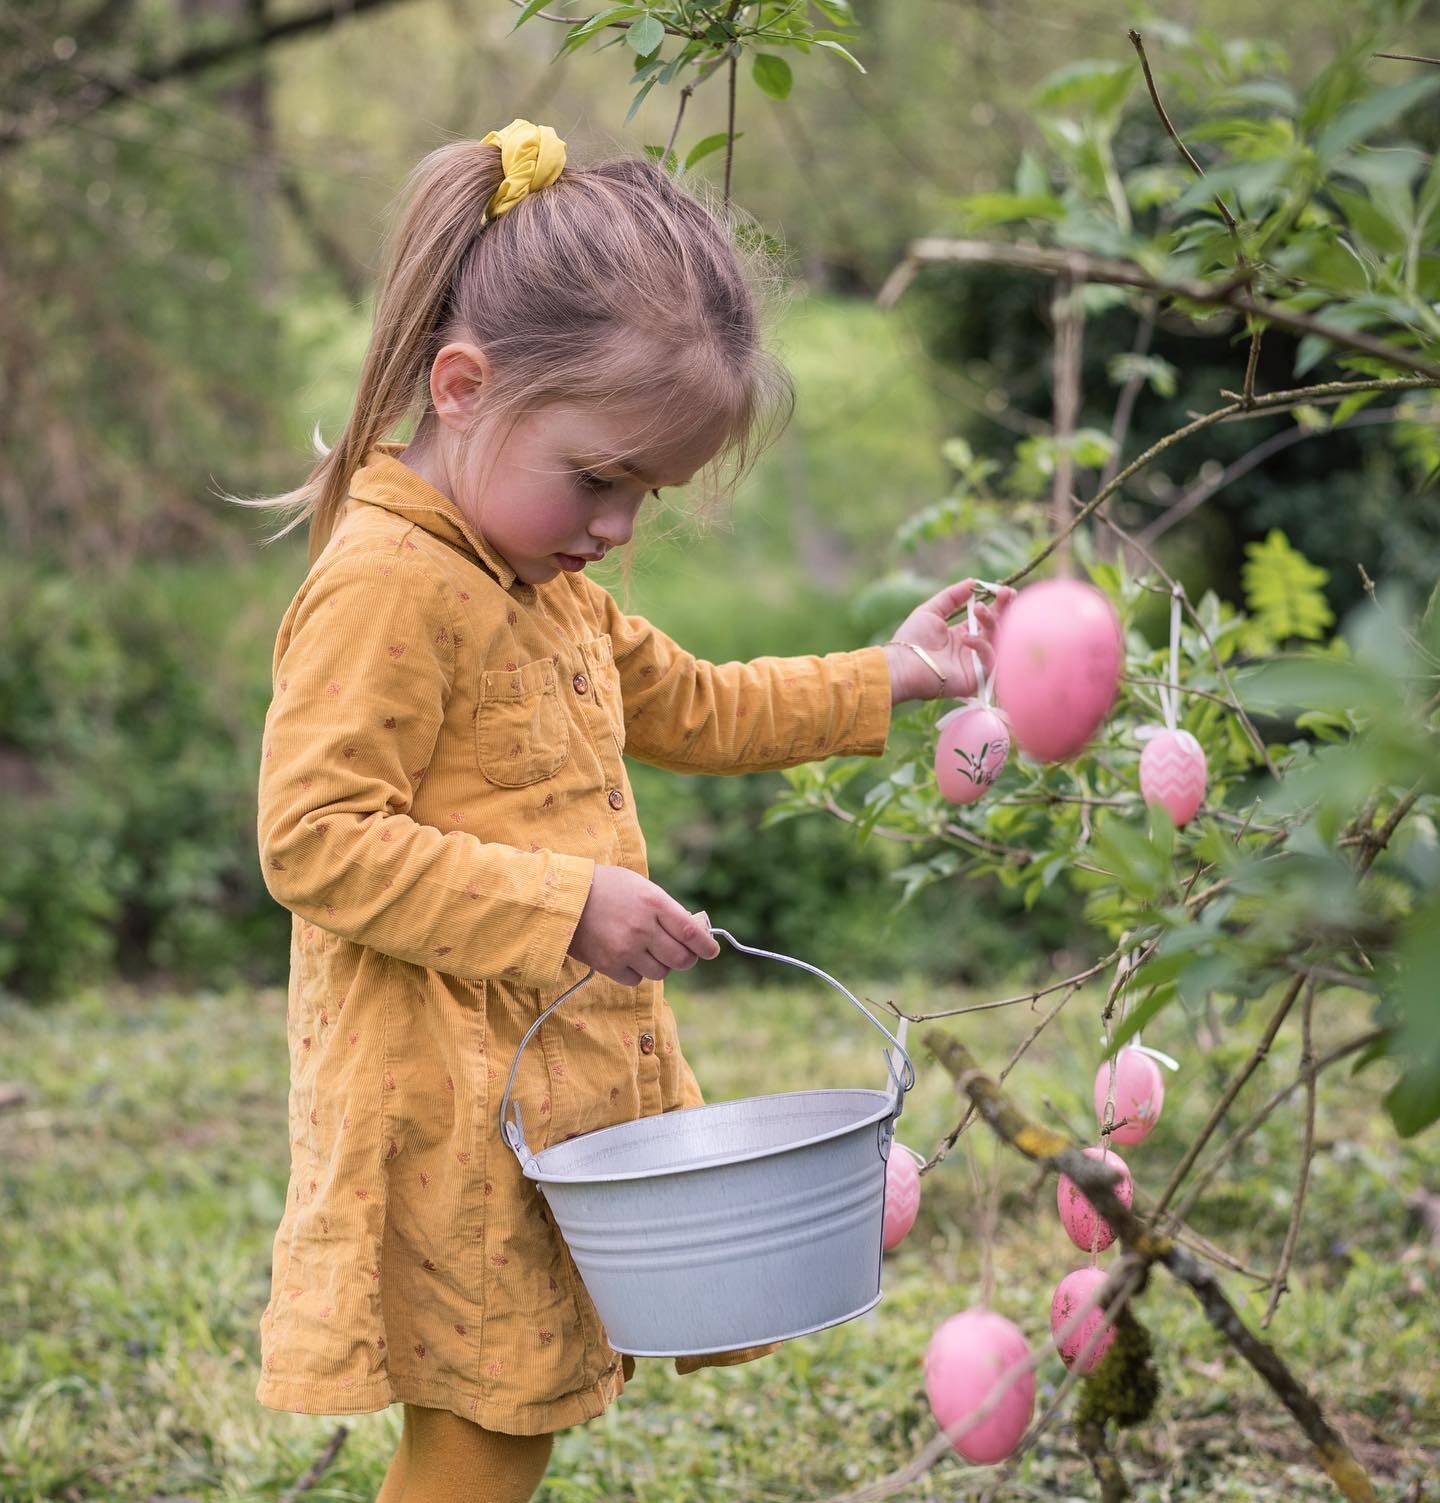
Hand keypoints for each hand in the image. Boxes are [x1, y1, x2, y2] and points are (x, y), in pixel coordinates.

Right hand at [567, 864, 719, 985]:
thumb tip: (692, 932)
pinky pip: (636, 980)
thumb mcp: (640, 886)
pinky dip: (637, 972)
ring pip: (660, 972)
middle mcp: (643, 928)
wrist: (563, 898)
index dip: (707, 946)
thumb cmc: (606, 887)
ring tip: (647, 951)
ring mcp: (626, 949)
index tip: (711, 951)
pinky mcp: (609, 965)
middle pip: (681, 959)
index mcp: (654, 903)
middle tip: (680, 954)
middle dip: (686, 959)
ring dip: (659, 965)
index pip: (692, 933)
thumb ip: (665, 909)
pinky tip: (628, 957)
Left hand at [885, 578, 1016, 704]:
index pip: (986, 619)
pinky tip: (966, 638)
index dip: (998, 605)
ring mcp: (975, 664)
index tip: (1005, 590)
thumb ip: (952, 596)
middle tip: (1006, 594)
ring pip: (997, 642)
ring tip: (979, 610)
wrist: (902, 665)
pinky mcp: (976, 679)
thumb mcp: (931, 610)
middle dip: (1004, 610)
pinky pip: (990, 660)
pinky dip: (982, 646)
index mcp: (962, 635)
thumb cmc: (912, 639)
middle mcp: (971, 650)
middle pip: (997, 629)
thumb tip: (973, 582)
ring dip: (991, 622)